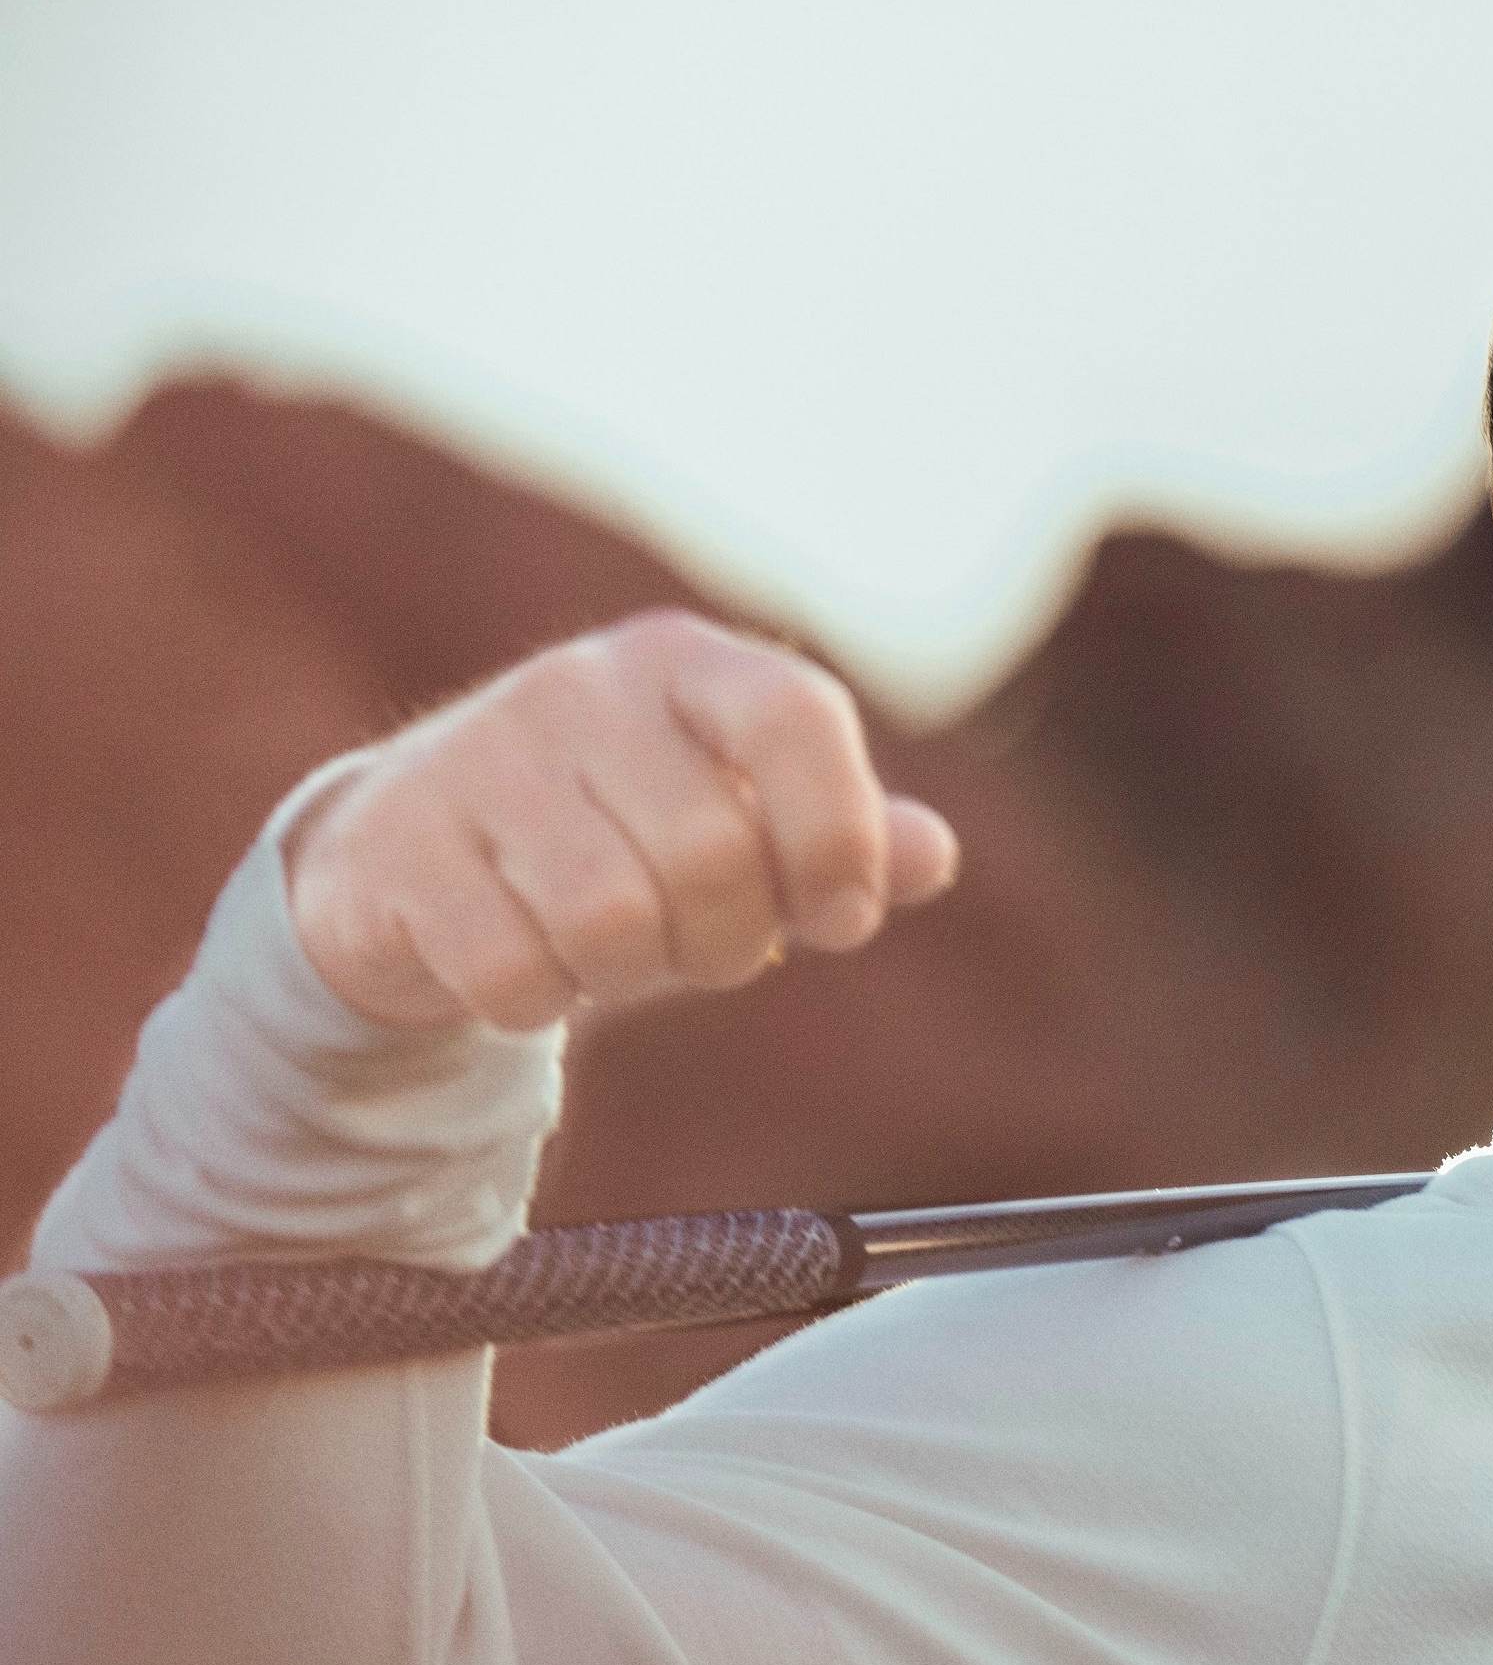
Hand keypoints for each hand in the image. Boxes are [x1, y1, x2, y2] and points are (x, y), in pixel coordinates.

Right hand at [285, 610, 959, 1032]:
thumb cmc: (623, 850)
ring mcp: (475, 752)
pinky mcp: (391, 839)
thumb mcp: (747, 836)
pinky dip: (535, 1000)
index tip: (842, 919)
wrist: (414, 862)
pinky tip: (525, 967)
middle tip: (701, 951)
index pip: (796, 717)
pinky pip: (507, 965)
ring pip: (606, 916)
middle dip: (726, 940)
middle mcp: (581, 684)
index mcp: (688, 664)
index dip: (840, 836)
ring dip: (627, 974)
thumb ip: (849, 841)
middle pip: (709, 850)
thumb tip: (930, 856)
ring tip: (610, 955)